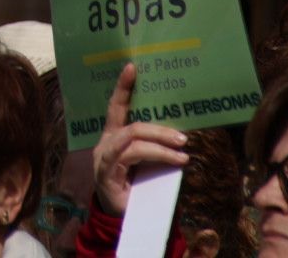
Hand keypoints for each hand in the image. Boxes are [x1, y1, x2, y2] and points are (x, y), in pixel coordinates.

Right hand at [91, 62, 187, 215]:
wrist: (122, 219)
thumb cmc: (136, 188)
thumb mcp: (147, 164)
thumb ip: (155, 148)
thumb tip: (181, 133)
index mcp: (113, 137)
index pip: (116, 107)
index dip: (123, 87)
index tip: (132, 67)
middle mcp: (105, 143)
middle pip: (131, 126)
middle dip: (160, 129)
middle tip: (183, 137)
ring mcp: (103, 158)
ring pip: (133, 140)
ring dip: (161, 145)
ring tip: (184, 152)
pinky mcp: (106, 173)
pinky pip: (129, 157)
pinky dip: (155, 156)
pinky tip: (174, 162)